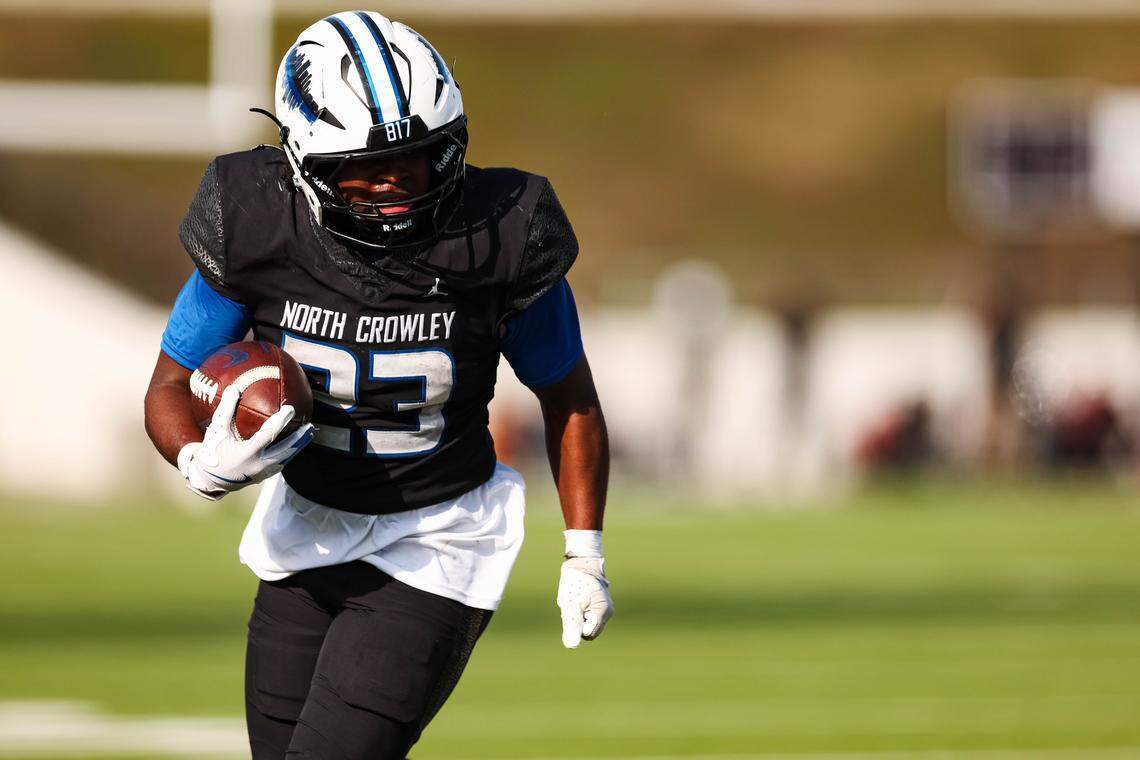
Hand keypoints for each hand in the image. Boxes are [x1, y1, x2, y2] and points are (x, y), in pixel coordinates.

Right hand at [178, 386, 313, 499]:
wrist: (209, 480)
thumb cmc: (213, 452)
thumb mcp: (216, 431)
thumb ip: (225, 410)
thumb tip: (234, 388)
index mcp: (247, 454)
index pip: (269, 435)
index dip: (280, 421)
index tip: (290, 408)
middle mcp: (258, 465)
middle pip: (285, 451)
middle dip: (299, 438)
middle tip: (310, 425)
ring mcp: (263, 473)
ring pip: (286, 458)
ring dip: (299, 446)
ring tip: (310, 432)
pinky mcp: (265, 477)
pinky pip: (282, 463)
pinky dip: (290, 452)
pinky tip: (297, 442)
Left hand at [557, 556, 613, 648]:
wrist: (580, 562)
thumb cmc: (575, 582)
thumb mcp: (570, 604)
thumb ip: (572, 625)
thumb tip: (571, 646)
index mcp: (603, 612)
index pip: (587, 634)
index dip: (576, 624)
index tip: (574, 607)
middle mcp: (608, 612)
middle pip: (588, 630)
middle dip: (578, 621)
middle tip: (574, 603)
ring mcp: (606, 609)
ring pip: (587, 624)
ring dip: (578, 615)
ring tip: (576, 600)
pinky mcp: (601, 606)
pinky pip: (588, 617)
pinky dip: (580, 611)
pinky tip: (578, 599)